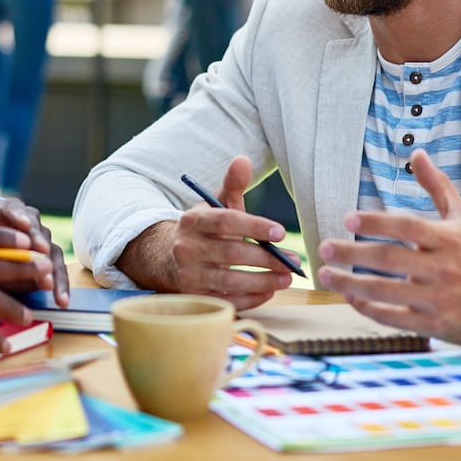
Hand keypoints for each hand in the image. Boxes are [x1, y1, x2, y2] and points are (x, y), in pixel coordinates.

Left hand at [0, 186, 69, 307]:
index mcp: (4, 211)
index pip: (11, 210)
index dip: (16, 216)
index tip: (19, 222)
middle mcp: (26, 224)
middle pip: (35, 229)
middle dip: (37, 240)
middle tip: (37, 250)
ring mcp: (39, 245)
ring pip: (49, 252)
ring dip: (51, 267)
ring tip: (50, 281)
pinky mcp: (47, 264)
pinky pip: (56, 273)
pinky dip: (61, 285)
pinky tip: (61, 300)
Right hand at [169, 156, 296, 308]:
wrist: (168, 257)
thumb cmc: (204, 229)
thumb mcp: (214, 205)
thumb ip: (231, 184)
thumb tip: (243, 159)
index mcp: (193, 220)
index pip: (226, 221)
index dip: (254, 225)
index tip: (281, 232)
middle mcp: (187, 247)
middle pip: (231, 253)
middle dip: (266, 258)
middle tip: (292, 260)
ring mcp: (189, 274)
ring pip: (231, 280)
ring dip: (264, 281)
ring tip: (287, 278)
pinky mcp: (195, 297)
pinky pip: (227, 301)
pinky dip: (251, 298)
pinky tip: (269, 291)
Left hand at [317, 149, 460, 343]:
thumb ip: (437, 186)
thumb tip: (418, 154)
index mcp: (446, 239)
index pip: (407, 227)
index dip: (377, 222)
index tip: (348, 218)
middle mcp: (441, 268)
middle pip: (391, 259)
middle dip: (353, 254)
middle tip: (325, 247)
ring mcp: (437, 298)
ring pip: (388, 291)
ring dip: (352, 284)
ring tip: (327, 274)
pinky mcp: (434, 324)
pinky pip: (396, 318)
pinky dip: (371, 309)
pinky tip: (351, 298)